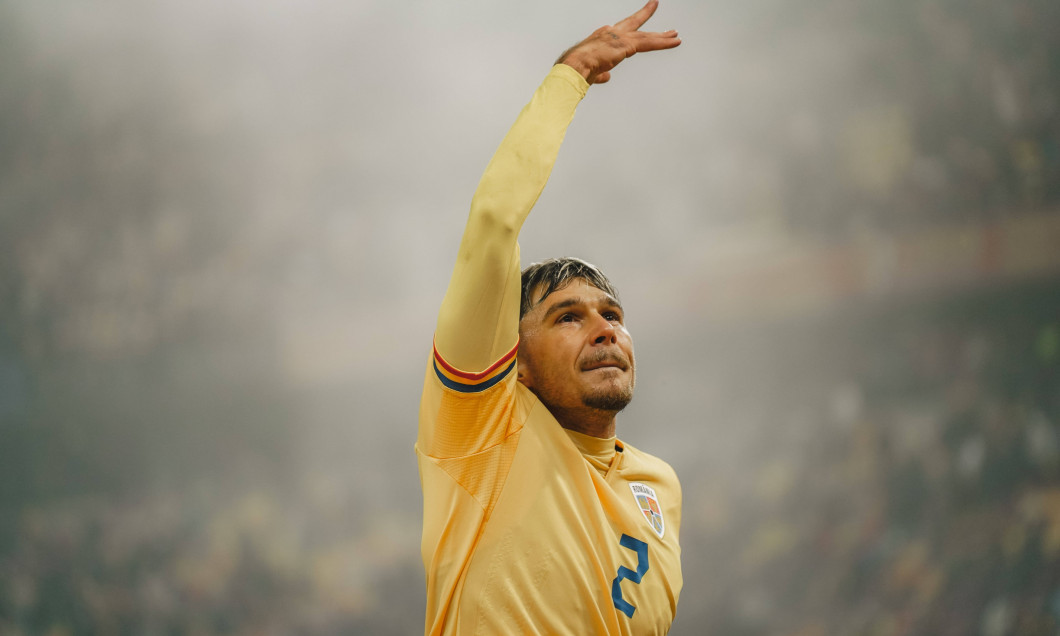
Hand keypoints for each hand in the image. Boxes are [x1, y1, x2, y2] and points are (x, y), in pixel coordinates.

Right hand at [556, 0, 680, 84]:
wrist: (574, 67)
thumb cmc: (577, 70)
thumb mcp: (592, 71)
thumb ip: (602, 73)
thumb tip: (606, 76)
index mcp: (602, 38)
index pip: (620, 31)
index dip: (630, 27)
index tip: (638, 21)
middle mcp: (611, 33)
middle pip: (634, 25)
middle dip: (646, 15)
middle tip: (654, 5)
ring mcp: (619, 37)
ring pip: (645, 36)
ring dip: (662, 36)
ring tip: (675, 35)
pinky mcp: (626, 44)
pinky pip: (649, 43)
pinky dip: (663, 43)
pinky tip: (674, 42)